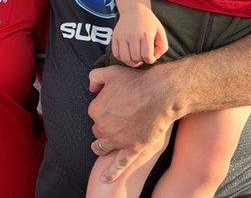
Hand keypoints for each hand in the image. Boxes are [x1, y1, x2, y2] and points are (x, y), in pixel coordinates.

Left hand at [87, 64, 179, 181]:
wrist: (161, 93)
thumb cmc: (137, 81)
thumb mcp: (110, 72)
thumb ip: (94, 77)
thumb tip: (90, 88)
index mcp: (95, 110)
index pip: (94, 114)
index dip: (103, 109)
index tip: (113, 106)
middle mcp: (102, 127)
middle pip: (98, 131)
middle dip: (105, 126)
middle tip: (116, 120)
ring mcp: (117, 140)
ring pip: (104, 146)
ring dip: (103, 146)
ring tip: (103, 145)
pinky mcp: (132, 148)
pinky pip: (119, 164)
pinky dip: (112, 172)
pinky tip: (105, 179)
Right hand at [111, 7, 167, 66]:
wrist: (134, 9)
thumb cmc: (149, 22)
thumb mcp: (160, 31)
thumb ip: (162, 46)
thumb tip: (154, 57)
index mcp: (145, 34)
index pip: (147, 55)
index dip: (150, 60)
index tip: (151, 57)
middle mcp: (132, 35)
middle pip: (136, 58)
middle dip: (141, 60)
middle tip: (143, 56)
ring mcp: (122, 36)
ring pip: (125, 58)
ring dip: (131, 61)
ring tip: (136, 57)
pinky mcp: (115, 37)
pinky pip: (116, 54)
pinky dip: (122, 58)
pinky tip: (128, 54)